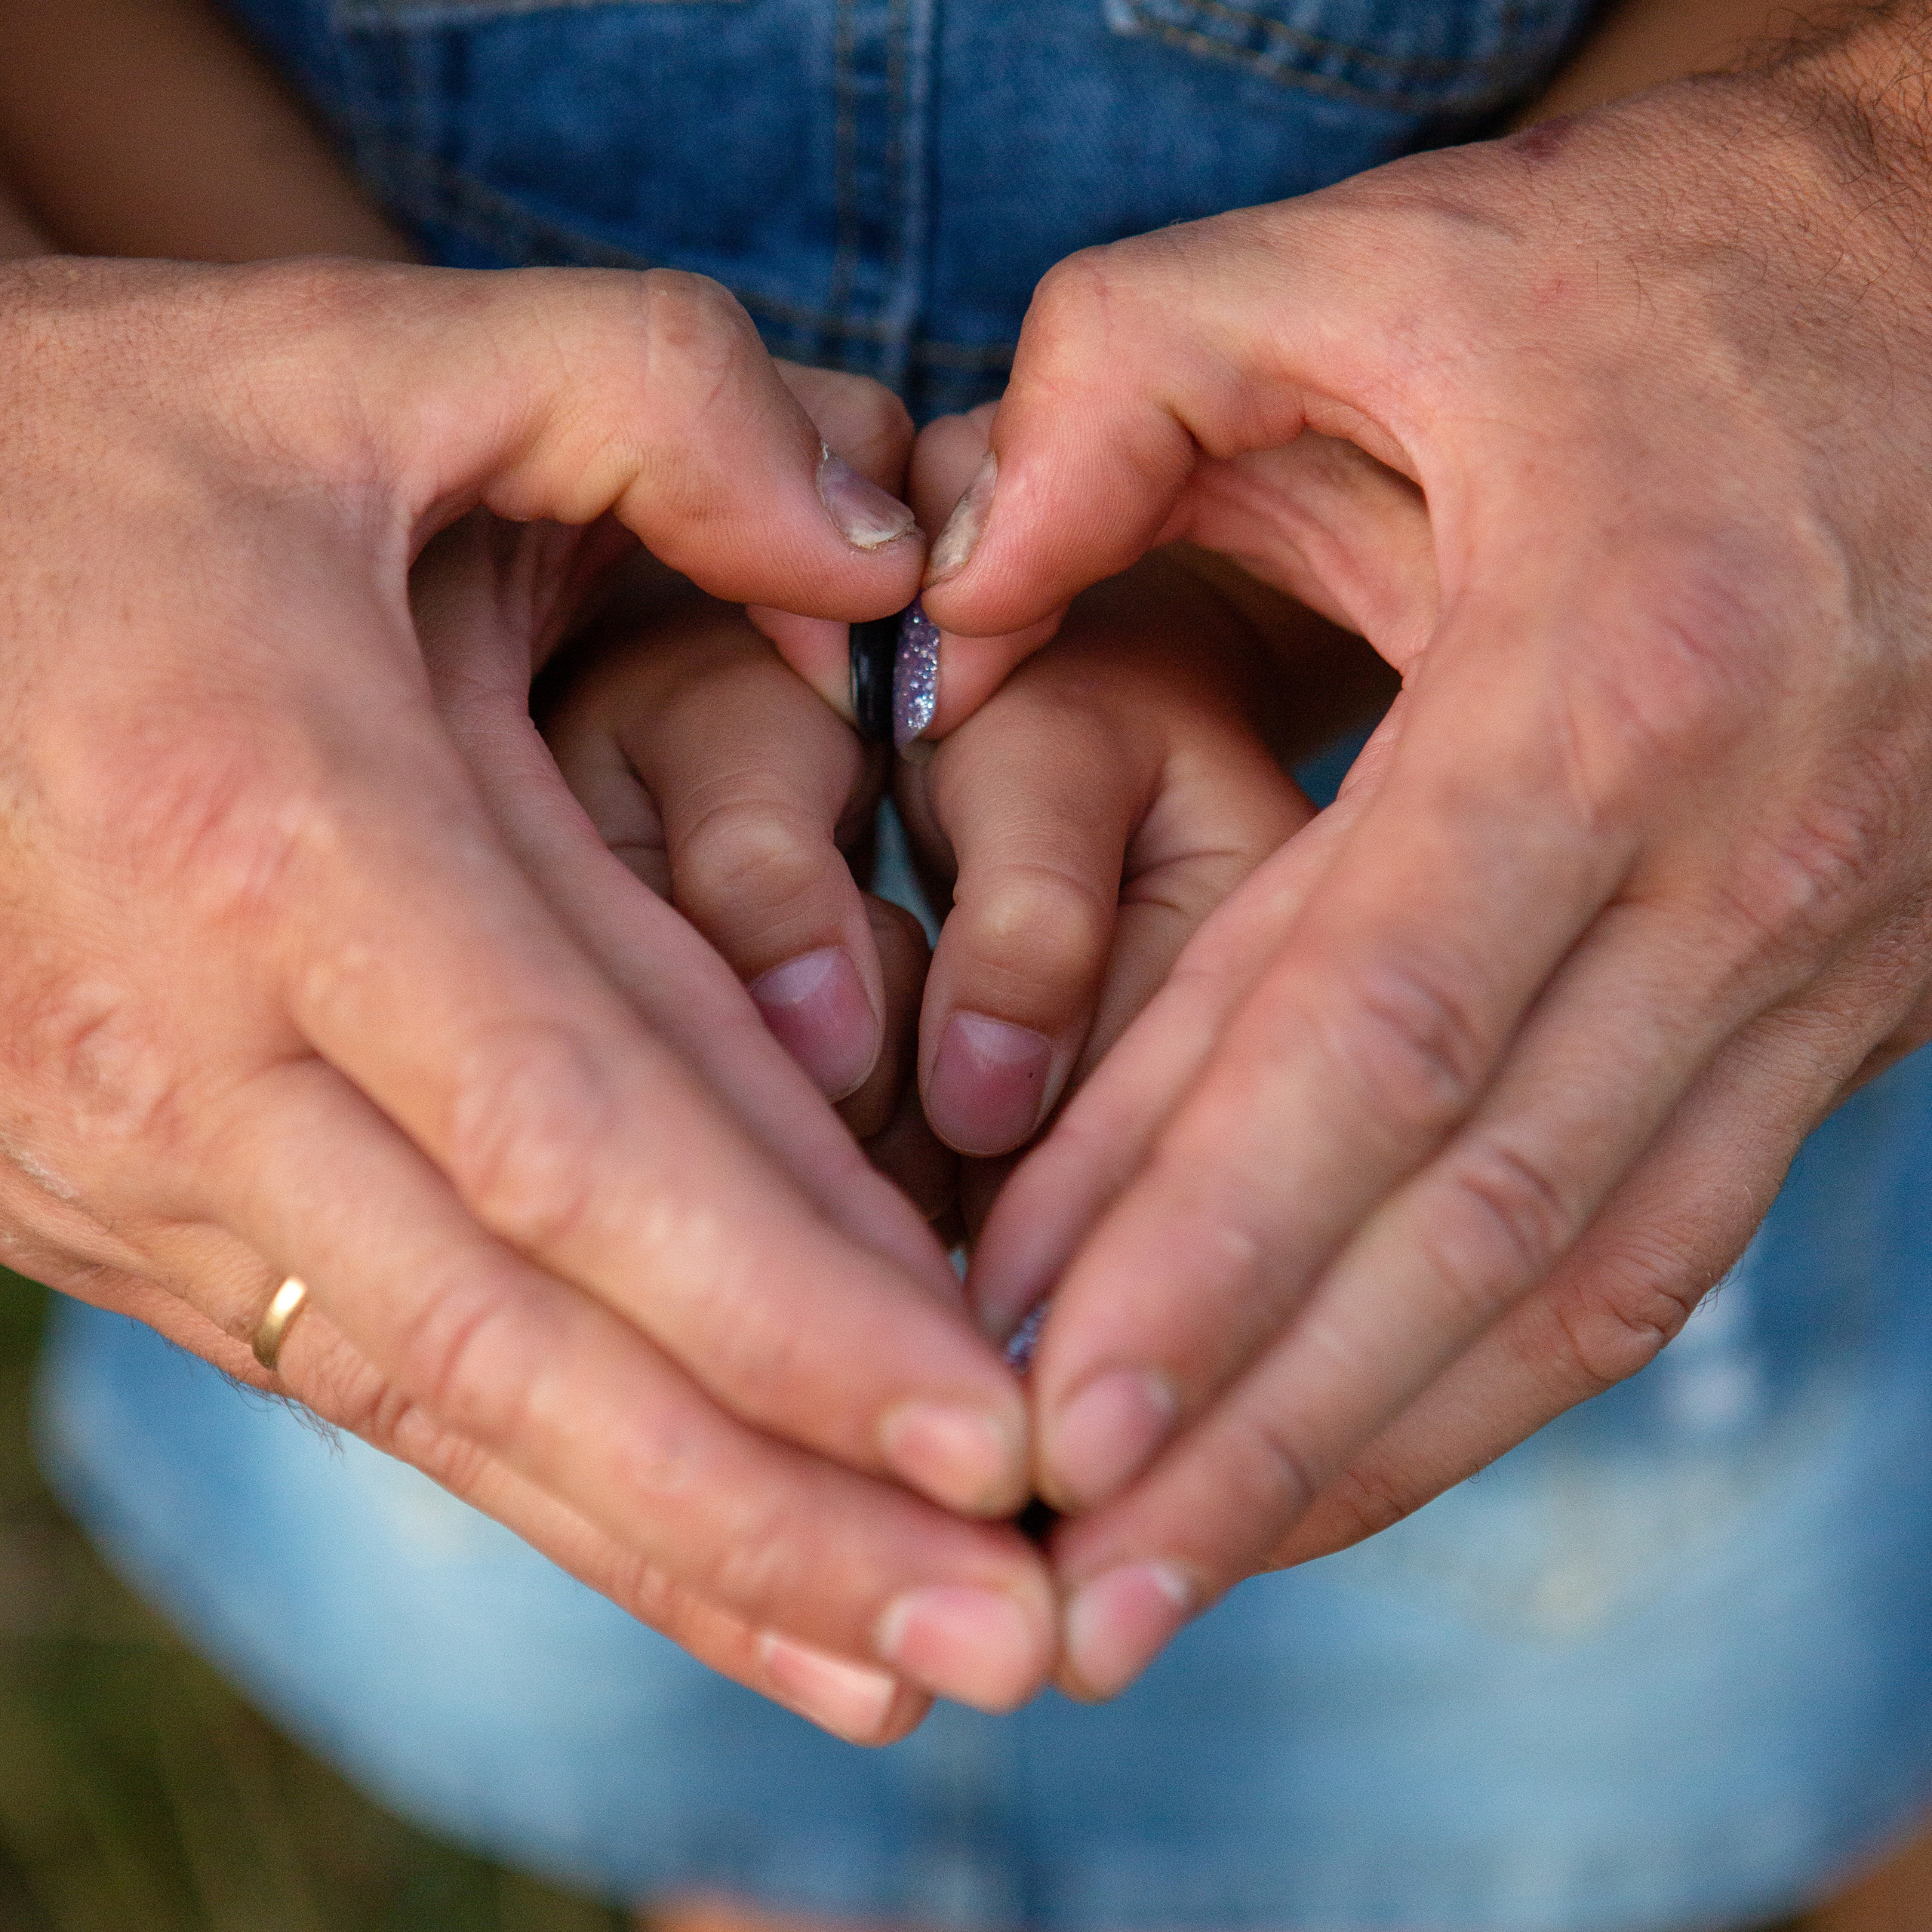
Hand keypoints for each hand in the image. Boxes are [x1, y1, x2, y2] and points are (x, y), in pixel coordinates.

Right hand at [0, 254, 1055, 1733]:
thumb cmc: (118, 457)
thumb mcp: (368, 356)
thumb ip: (657, 395)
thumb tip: (888, 548)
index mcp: (275, 824)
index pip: (574, 1122)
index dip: (789, 1296)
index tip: (994, 1426)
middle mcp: (195, 1045)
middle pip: (525, 1330)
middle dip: (780, 1501)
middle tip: (1013, 1631)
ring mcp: (145, 1165)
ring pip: (455, 1409)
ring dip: (694, 1558)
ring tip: (907, 1671)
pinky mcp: (144, 1221)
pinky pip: (386, 1391)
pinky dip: (568, 1504)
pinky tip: (722, 1591)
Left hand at [934, 25, 1931, 1695]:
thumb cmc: (1653, 284)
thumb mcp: (1378, 273)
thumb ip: (1118, 391)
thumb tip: (933, 617)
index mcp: (1607, 687)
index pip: (1371, 1028)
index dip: (1197, 1238)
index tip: (1030, 1408)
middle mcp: (1730, 877)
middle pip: (1456, 1212)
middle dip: (1246, 1426)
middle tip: (1056, 1602)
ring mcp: (1802, 976)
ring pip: (1560, 1284)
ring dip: (1350, 1461)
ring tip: (1158, 1594)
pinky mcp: (1813, 1023)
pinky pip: (1640, 1257)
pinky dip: (1474, 1391)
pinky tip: (1323, 1477)